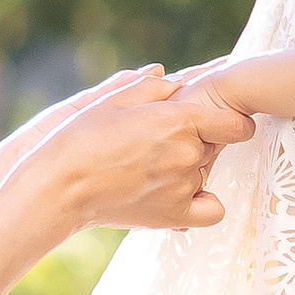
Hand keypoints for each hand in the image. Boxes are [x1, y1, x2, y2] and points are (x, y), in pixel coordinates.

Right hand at [43, 65, 246, 232]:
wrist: (58, 187)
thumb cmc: (80, 138)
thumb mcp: (113, 101)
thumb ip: (152, 87)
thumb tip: (176, 79)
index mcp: (178, 120)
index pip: (237, 123)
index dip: (230, 119)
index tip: (217, 121)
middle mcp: (187, 154)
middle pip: (217, 145)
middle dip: (200, 139)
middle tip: (164, 142)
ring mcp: (183, 187)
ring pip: (206, 172)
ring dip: (191, 167)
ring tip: (153, 166)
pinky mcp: (174, 216)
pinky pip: (211, 210)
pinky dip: (201, 202)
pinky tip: (181, 194)